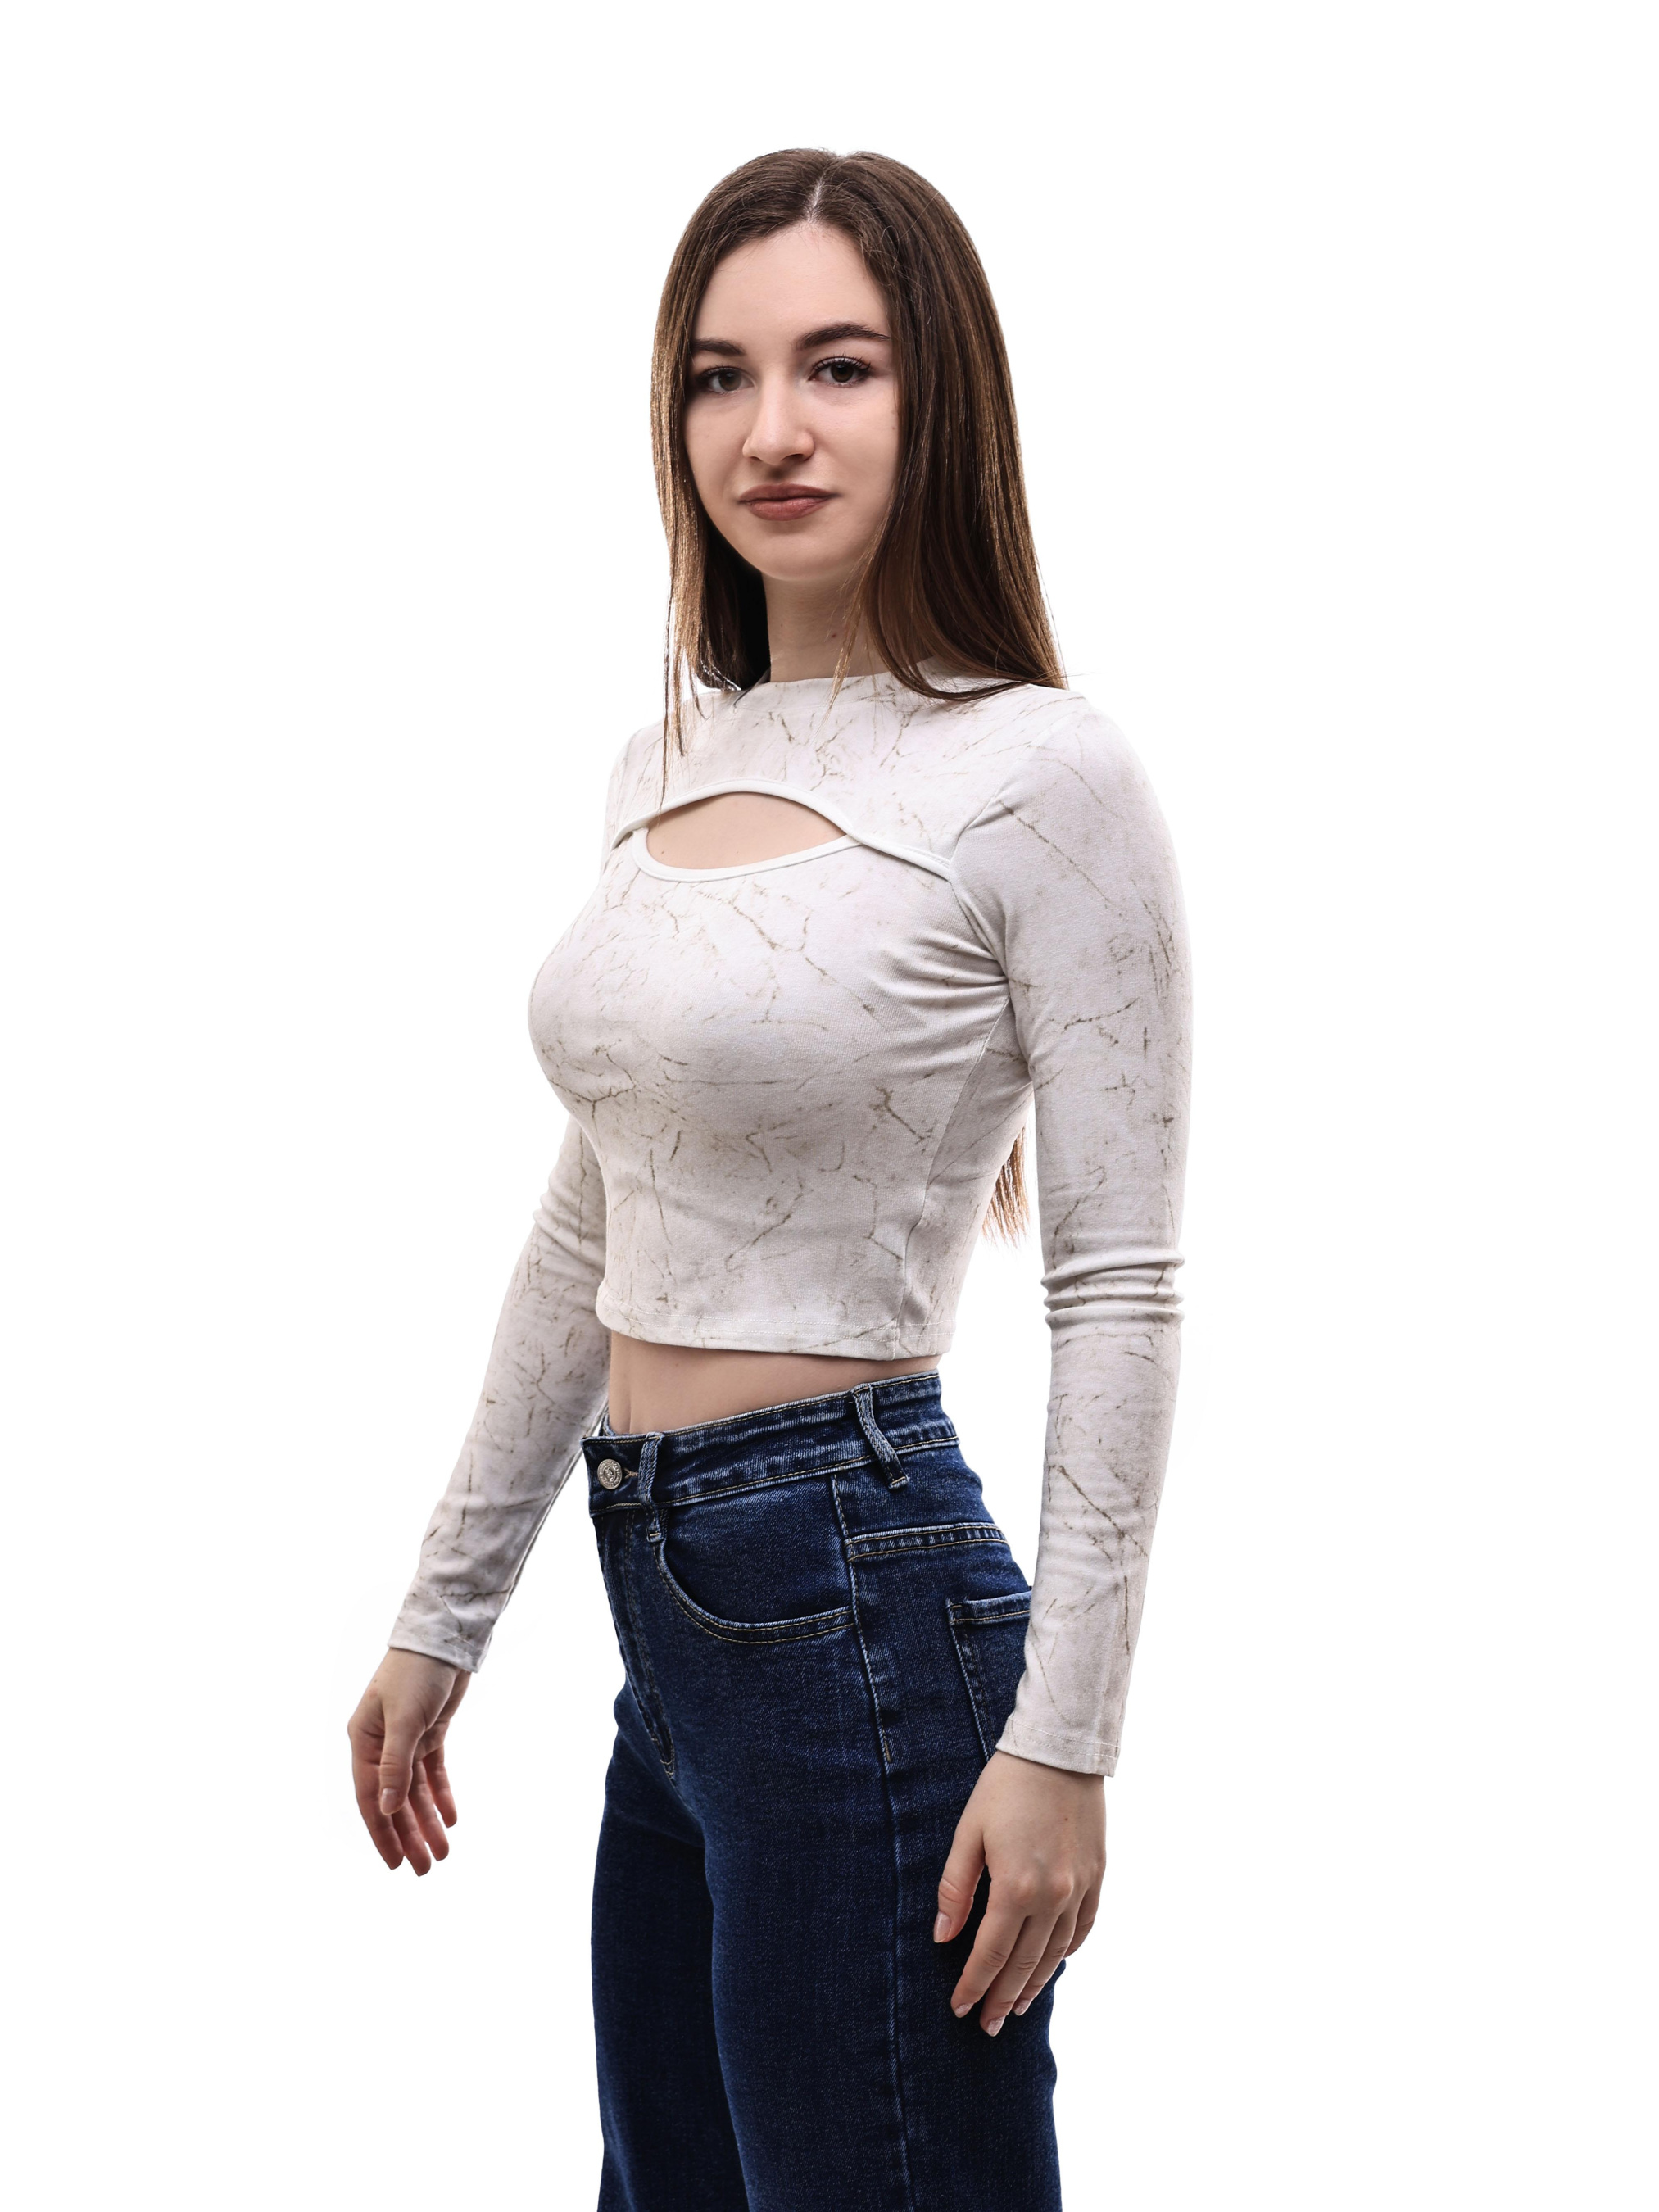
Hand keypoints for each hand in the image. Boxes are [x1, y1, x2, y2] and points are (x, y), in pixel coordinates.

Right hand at [346, 1648, 469, 1874]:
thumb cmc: (415, 1672)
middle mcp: (380, 1744)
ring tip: (442, 1852)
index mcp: (363, 1741)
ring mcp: (405, 1738)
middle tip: (425, 1869)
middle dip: (408, 1835)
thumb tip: (387, 1809)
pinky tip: (451, 1818)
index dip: (382, 1832)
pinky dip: (440, 1795)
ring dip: (428, 1821)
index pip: (370, 1797)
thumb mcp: (404, 1720)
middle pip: (394, 1800)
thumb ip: (395, 1765)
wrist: (444, 1637)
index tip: (394, 1864)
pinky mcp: (429, 1731)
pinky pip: (433, 1772)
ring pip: (415, 1791)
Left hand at [934, 1749, 1105, 2032]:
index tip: (960, 2008)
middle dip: (1002, 1997)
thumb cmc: (1006, 1786)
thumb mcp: (968, 1832)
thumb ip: (955, 1889)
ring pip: (1056, 1953)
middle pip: (1025, 1963)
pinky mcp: (1097, 1876)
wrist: (1060, 1750)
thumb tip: (942, 1937)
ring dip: (1035, 1985)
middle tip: (987, 2025)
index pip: (991, 1953)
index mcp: (1016, 1887)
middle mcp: (1052, 1896)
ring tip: (1016, 2007)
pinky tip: (1053, 1965)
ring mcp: (1079, 1888)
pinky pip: (1084, 1928)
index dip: (973, 1984)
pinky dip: (1067, 1952)